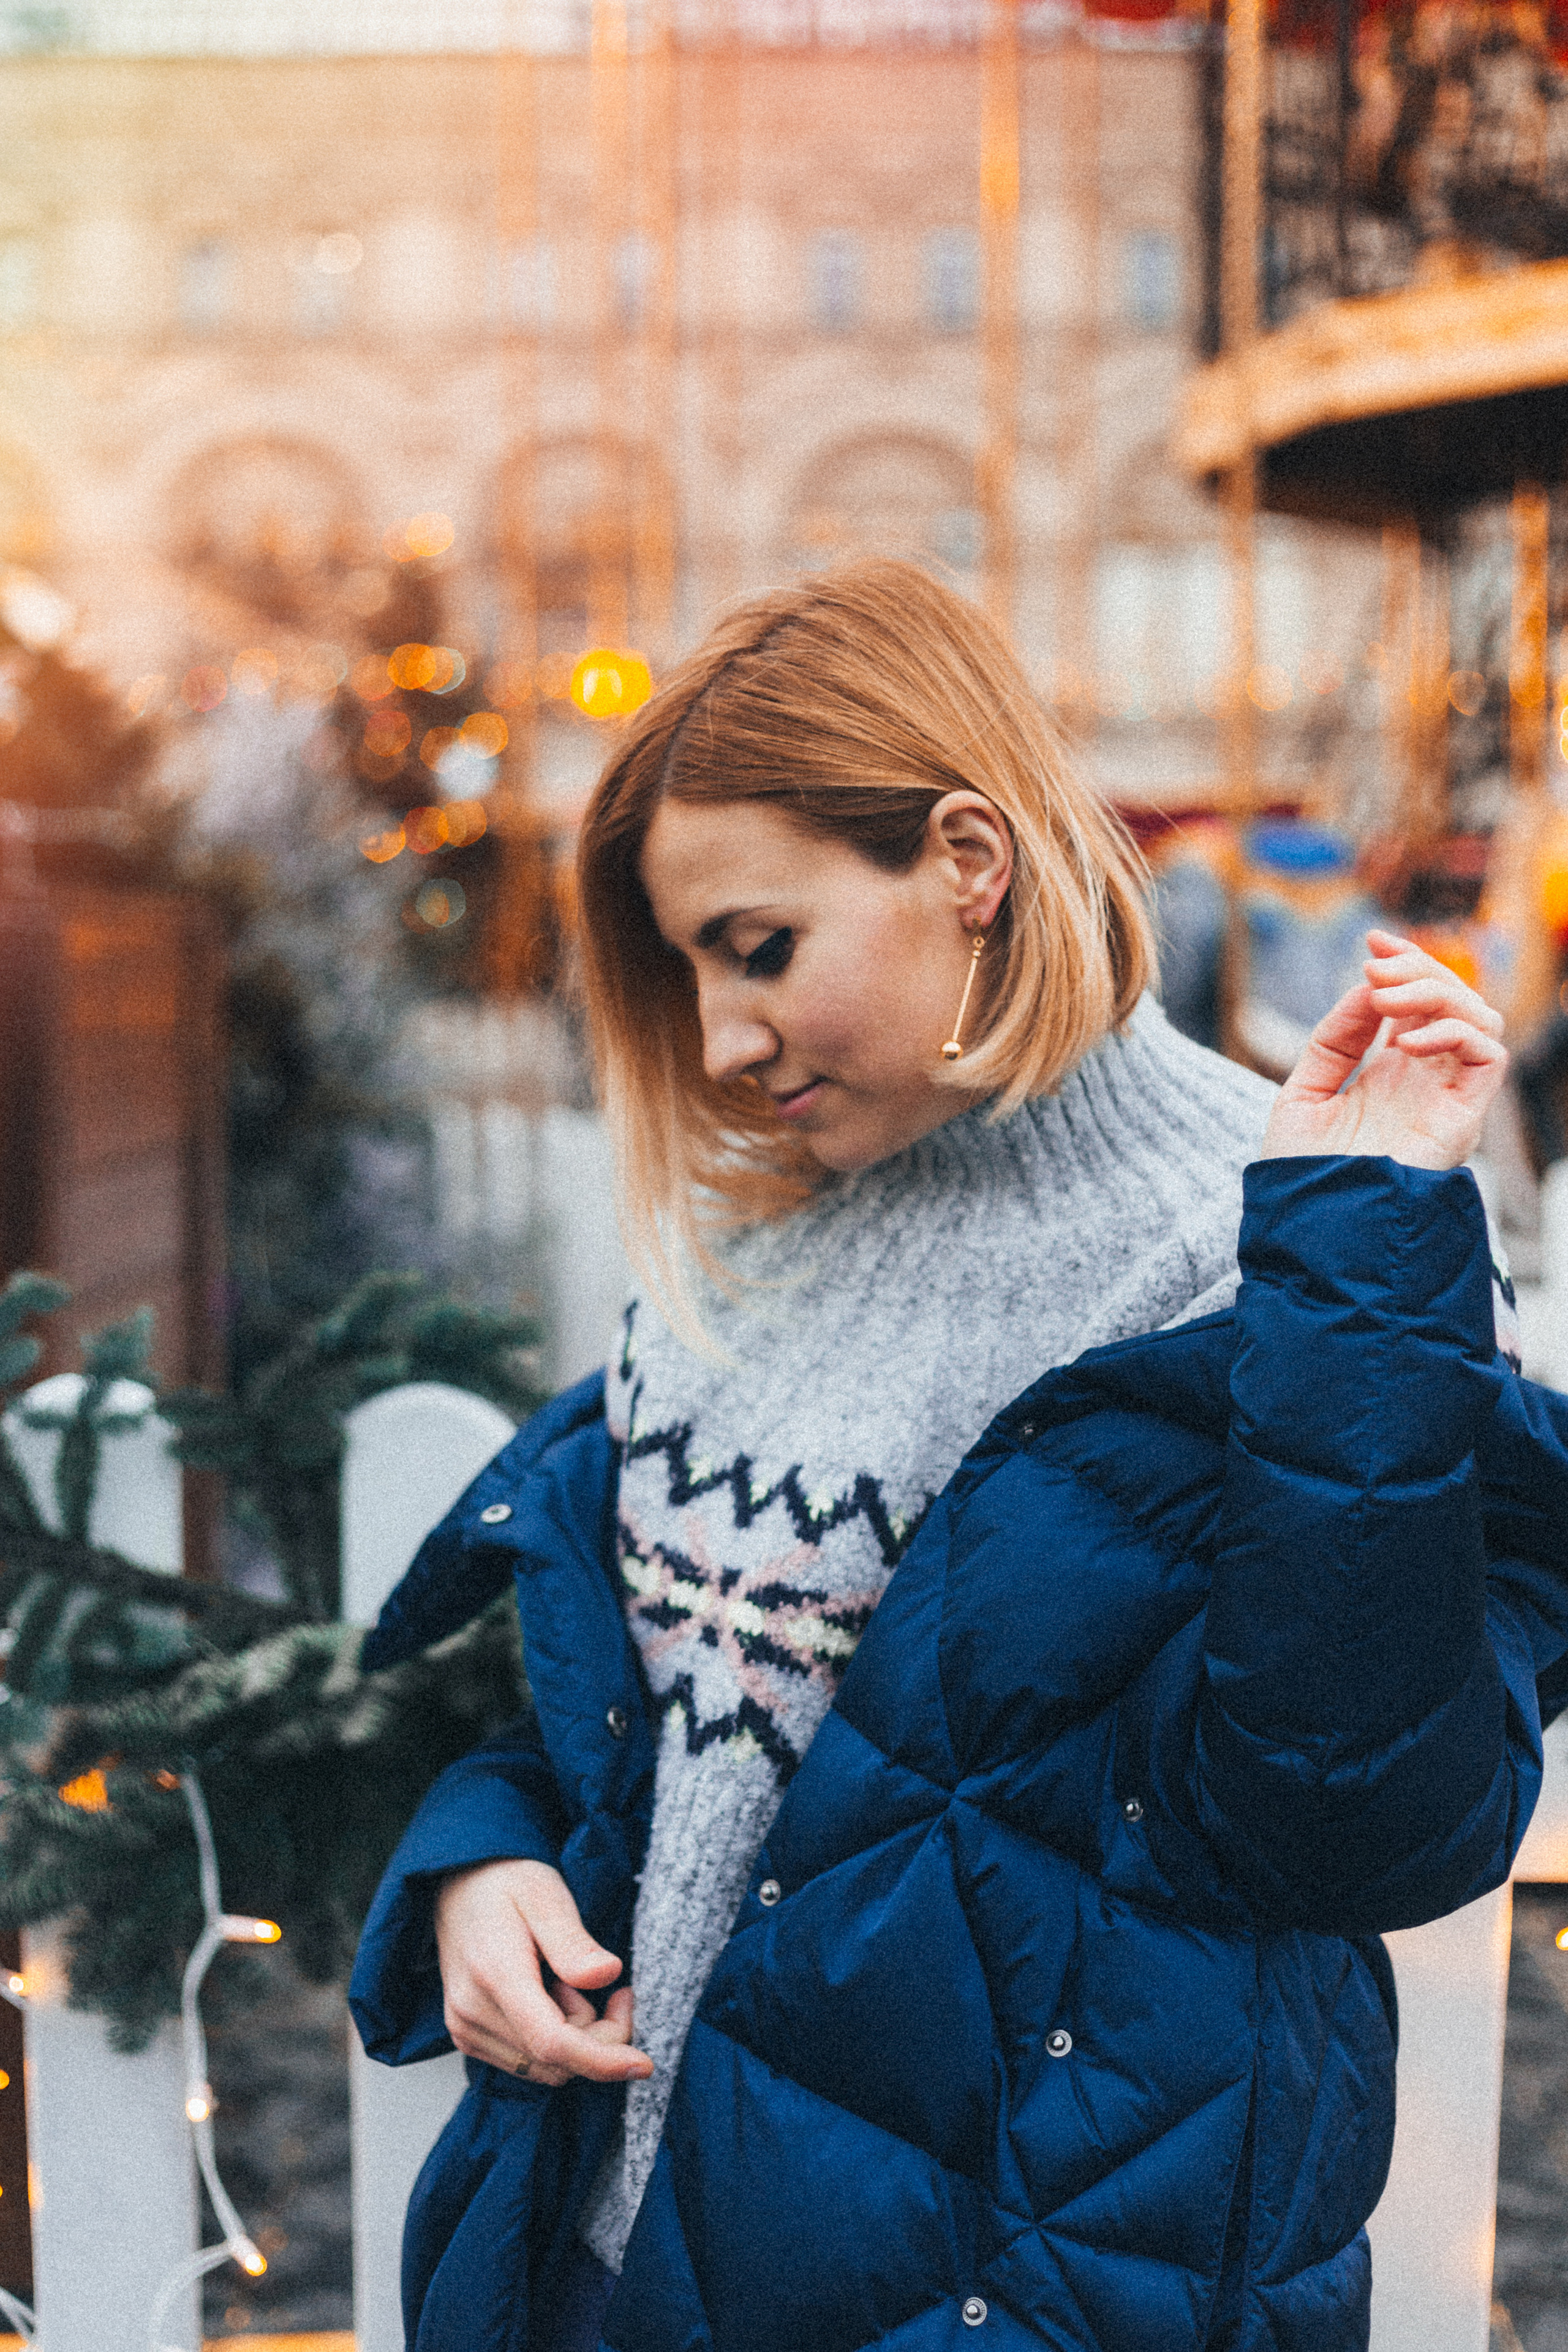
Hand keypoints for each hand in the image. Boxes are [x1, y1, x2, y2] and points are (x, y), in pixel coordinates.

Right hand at [434, 1858, 651, 2086]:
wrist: (461, 1883)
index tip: (644, 2064)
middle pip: (555, 2061)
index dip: (601, 2061)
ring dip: (576, 2037)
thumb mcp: (547, 1896)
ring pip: (545, 2068)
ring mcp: (465, 2028)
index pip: (551, 2043)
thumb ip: (574, 1942)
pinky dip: (555, 2039)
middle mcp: (472, 2012)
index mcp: (495, 1974)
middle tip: (617, 1990)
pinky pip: (527, 2061)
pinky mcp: (467, 2035)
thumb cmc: (508, 1883)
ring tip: (569, 1982)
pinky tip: (551, 1996)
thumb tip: (608, 1974)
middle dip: (599, 2036)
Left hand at [1258, 930, 1507, 1170]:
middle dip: (1419, 967)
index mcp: (1390, 1073)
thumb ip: (1333, 1041)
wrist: (1309, 1228)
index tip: (1371, 941)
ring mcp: (1445, 1099)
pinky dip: (1454, 1032)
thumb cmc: (1301, 1174)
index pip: (1418, 1002)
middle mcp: (1424, 1081)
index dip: (1406, 962)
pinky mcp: (1463, 1120)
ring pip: (1479, 1018)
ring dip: (1437, 991)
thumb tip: (1365, 988)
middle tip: (1373, 963)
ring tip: (1383, 995)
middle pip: (1452, 1000)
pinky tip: (1403, 1042)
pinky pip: (1487, 1057)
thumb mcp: (1302, 1093)